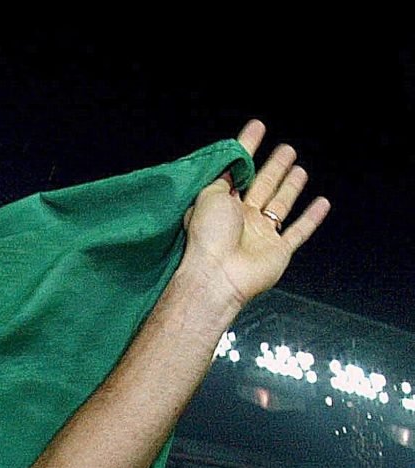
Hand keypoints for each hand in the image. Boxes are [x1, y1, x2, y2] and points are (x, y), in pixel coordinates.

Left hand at [181, 120, 329, 309]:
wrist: (217, 276)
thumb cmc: (207, 237)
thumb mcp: (207, 197)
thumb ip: (221, 178)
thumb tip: (229, 162)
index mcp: (223, 205)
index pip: (238, 170)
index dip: (247, 147)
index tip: (257, 127)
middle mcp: (242, 218)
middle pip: (264, 185)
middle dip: (275, 166)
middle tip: (286, 149)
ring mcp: (261, 235)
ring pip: (281, 205)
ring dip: (290, 187)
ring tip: (299, 169)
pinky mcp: (279, 250)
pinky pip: (299, 231)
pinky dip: (312, 218)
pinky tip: (322, 203)